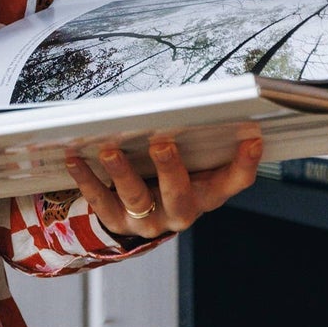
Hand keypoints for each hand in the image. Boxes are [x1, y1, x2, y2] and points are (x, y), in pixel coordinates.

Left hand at [63, 131, 262, 241]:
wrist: (141, 219)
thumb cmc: (171, 182)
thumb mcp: (194, 167)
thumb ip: (201, 144)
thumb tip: (205, 105)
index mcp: (206, 194)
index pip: (234, 181)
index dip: (245, 162)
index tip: (252, 137)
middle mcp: (180, 211)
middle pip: (179, 194)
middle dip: (170, 168)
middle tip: (162, 143)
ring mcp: (147, 220)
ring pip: (135, 197)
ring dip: (120, 172)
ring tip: (108, 149)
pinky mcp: (117, 222)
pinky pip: (99, 200)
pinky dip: (86, 178)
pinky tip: (75, 157)